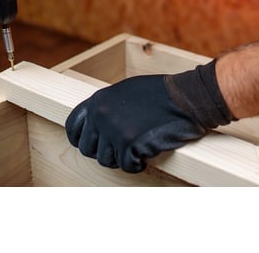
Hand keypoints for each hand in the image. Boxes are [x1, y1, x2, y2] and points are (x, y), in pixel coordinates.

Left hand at [65, 60, 235, 172]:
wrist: (185, 97)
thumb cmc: (160, 93)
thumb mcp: (125, 91)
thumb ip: (107, 107)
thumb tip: (95, 125)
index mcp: (97, 100)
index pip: (73, 127)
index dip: (80, 139)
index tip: (92, 145)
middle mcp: (100, 115)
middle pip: (87, 149)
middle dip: (103, 152)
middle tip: (121, 149)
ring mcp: (113, 130)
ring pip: (106, 160)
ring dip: (121, 158)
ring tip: (137, 149)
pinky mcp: (129, 144)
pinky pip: (126, 166)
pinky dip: (137, 165)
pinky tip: (146, 155)